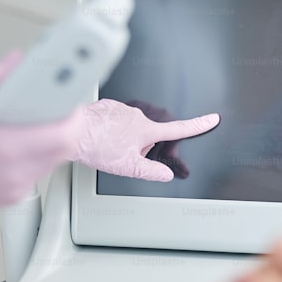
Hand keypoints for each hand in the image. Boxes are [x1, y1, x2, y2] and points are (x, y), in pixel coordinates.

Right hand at [0, 51, 81, 224]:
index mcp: (7, 145)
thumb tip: (18, 61)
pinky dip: (34, 159)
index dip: (73, 117)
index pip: (63, 134)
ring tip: (32, 128)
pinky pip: (37, 173)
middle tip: (56, 113)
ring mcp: (17, 185)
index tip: (72, 103)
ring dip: (51, 143)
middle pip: (64, 147)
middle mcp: (16, 169)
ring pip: (53, 161)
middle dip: (64, 127)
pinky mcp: (15, 195)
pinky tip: (15, 149)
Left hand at [71, 99, 218, 181]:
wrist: (69, 131)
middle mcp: (136, 115)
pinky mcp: (105, 107)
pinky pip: (114, 121)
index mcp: (146, 129)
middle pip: (147, 135)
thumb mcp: (129, 167)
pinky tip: (97, 139)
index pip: (178, 129)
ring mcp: (120, 109)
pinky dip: (109, 131)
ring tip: (105, 148)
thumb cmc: (97, 146)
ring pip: (129, 128)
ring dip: (122, 139)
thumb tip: (166, 174)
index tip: (212, 119)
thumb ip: (152, 171)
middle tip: (123, 156)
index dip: (198, 125)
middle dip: (140, 146)